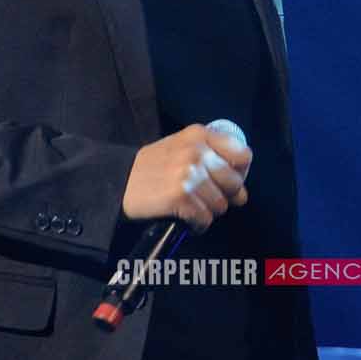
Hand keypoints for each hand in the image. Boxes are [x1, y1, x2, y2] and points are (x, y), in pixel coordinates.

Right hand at [121, 120, 250, 230]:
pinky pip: (205, 219)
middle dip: (224, 197)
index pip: (243, 156)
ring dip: (208, 212)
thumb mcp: (181, 147)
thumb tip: (243, 195)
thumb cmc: (152, 167)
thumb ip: (213, 161)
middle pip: (235, 184)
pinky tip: (186, 218)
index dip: (239, 173)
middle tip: (205, 198)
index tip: (226, 181)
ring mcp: (190, 174)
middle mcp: (197, 151)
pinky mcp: (181, 196)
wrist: (117, 181)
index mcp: (200, 134)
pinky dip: (197, 224)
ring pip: (220, 205)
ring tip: (191, 207)